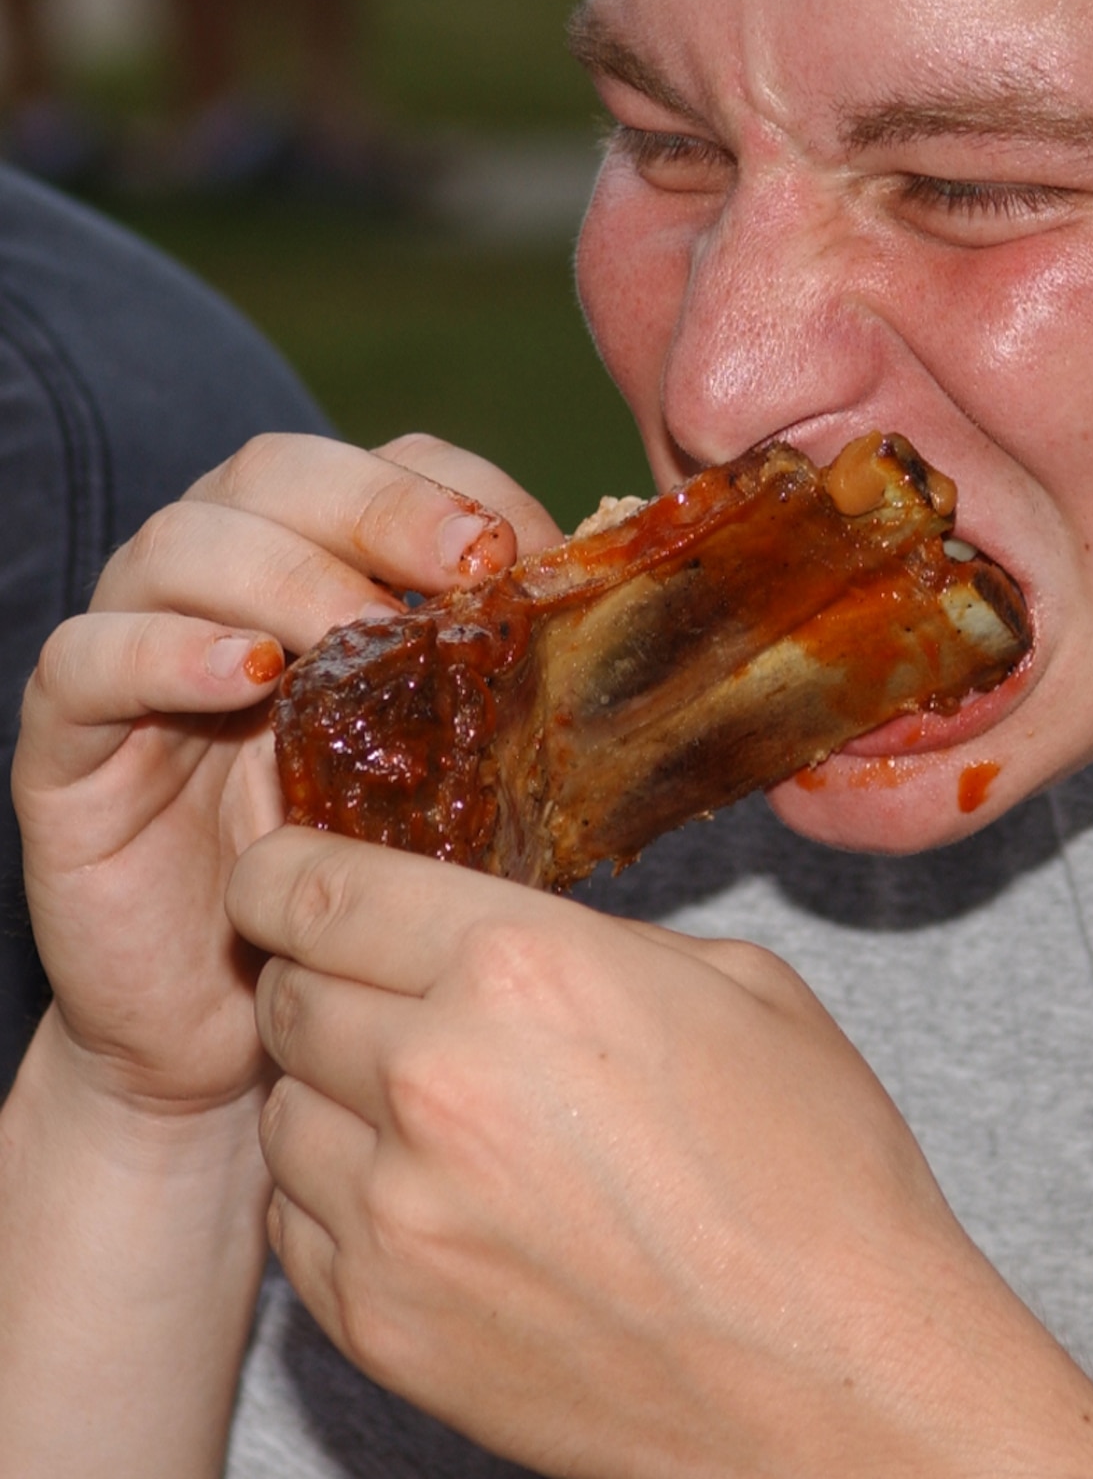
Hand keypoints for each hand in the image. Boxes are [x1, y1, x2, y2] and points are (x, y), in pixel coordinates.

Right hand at [12, 432, 557, 1117]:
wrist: (249, 1038)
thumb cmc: (370, 887)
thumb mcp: (457, 773)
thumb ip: (508, 691)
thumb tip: (613, 626)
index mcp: (324, 573)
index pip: (379, 466)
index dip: (453, 488)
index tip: (527, 549)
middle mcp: (224, 591)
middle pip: (273, 472)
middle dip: (378, 502)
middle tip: (465, 564)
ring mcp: (138, 660)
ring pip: (177, 543)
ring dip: (283, 572)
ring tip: (359, 633)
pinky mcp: (66, 747)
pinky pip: (84, 660)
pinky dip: (164, 649)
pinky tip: (247, 674)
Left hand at [230, 827, 1092, 1477]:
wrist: (834, 1380)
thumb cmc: (815, 1174)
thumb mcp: (739, 984)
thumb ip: (592, 942)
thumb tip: (503, 941)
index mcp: (525, 969)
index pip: (319, 889)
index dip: (281, 872)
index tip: (280, 875)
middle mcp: (435, 1079)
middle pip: (289, 995)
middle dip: (331, 981)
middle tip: (397, 997)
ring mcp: (396, 1215)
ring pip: (284, 1111)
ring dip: (338, 1094)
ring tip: (444, 1112)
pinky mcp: (382, 1325)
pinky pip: (300, 1223)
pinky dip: (346, 1196)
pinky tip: (443, 1198)